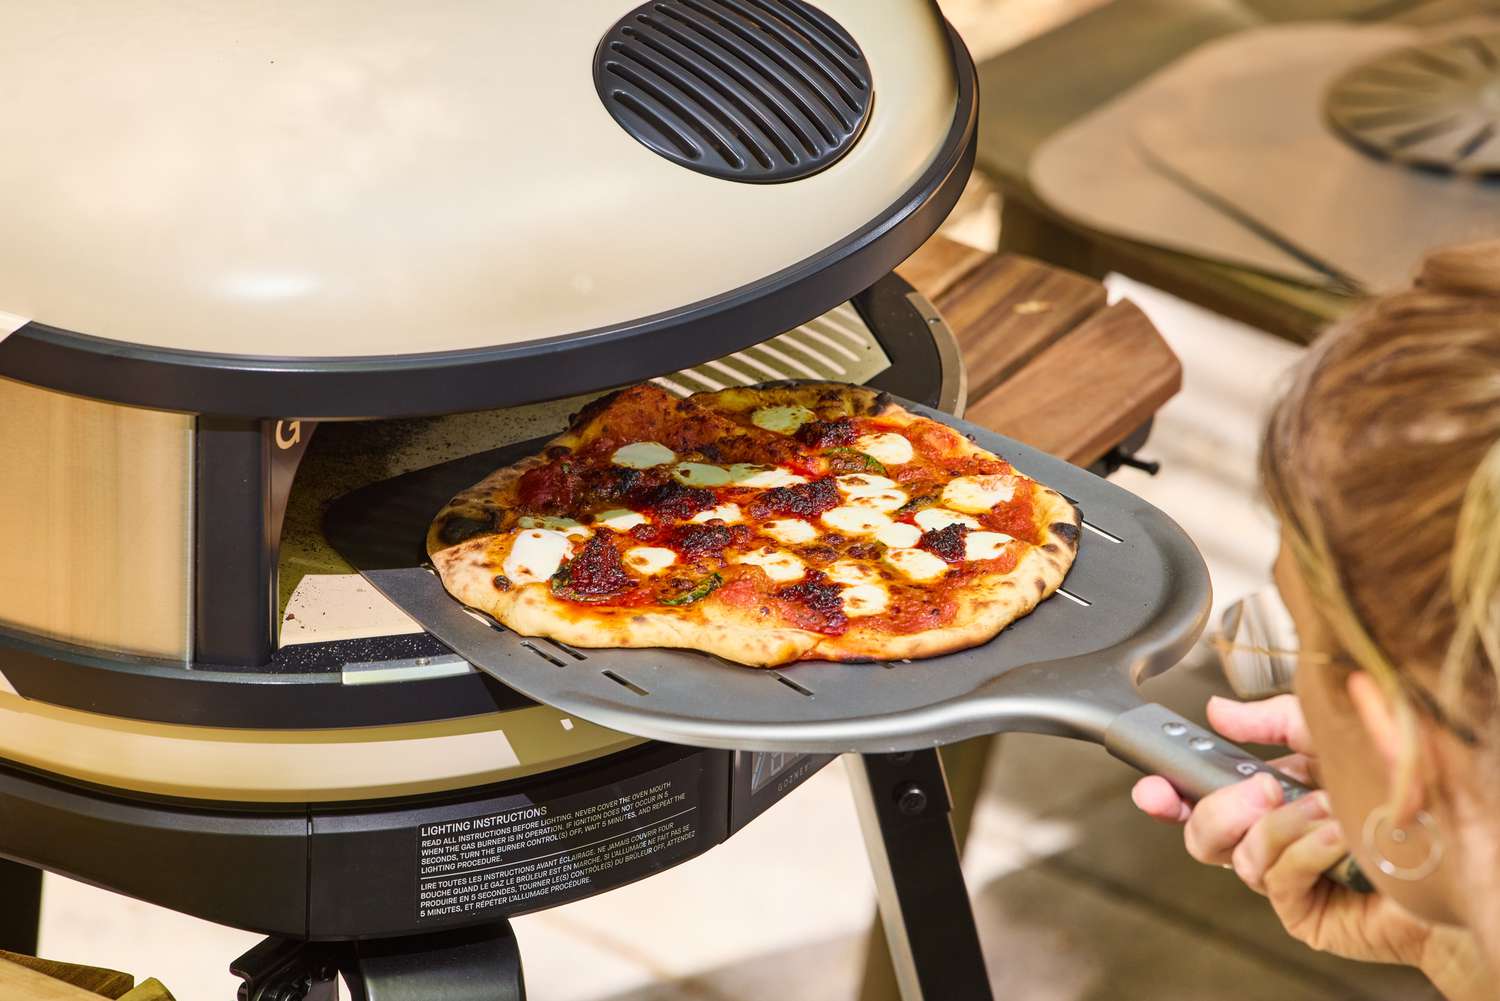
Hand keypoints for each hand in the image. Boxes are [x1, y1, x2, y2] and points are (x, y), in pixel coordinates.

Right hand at [1131, 696, 1467, 979]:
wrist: (1462, 853)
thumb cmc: (1407, 797)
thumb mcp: (1332, 736)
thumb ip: (1272, 721)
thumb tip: (1218, 712)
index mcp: (1271, 796)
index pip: (1200, 796)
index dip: (1166, 792)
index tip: (1150, 782)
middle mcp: (1274, 839)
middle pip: (1201, 836)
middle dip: (1215, 809)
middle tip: (1258, 790)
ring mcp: (1288, 878)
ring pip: (1238, 857)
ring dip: (1281, 825)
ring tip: (1326, 807)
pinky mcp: (1306, 912)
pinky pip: (1279, 877)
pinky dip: (1306, 848)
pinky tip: (1339, 834)